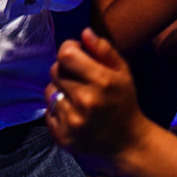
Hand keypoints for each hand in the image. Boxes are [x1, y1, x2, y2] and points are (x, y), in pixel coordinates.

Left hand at [44, 28, 150, 163]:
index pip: (66, 54)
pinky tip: (73, 114)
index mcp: (101, 81)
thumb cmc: (125, 103)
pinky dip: (57, 112)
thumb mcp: (123, 72)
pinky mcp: (62, 137)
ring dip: (60, 91)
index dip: (69, 49)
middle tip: (79, 79)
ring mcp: (72, 121)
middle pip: (55, 70)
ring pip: (49, 92)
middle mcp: (85, 100)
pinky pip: (48, 113)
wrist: (128, 144)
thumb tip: (84, 32)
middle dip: (65, 71)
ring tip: (76, 99)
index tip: (76, 54)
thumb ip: (104, 50)